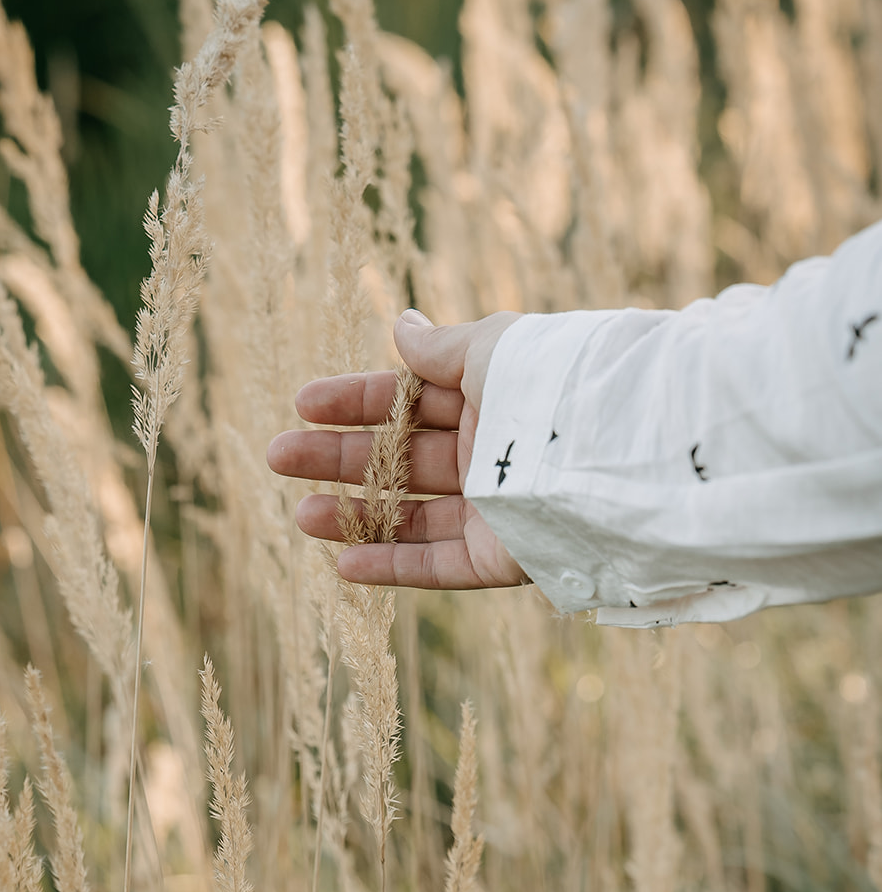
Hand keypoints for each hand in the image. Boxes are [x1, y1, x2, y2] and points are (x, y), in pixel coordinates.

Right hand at [267, 309, 529, 587]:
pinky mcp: (503, 558)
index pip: (408, 400)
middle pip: (399, 458)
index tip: (303, 404)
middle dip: (338, 457)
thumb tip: (400, 326)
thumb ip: (441, 348)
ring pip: (410, 515)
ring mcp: (495, 508)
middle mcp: (489, 453)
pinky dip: (391, 566)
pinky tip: (343, 565)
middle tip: (278, 456)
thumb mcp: (489, 350)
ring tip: (301, 515)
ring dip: (354, 515)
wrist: (613, 450)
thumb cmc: (552, 384)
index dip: (354, 401)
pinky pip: (438, 565)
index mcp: (488, 397)